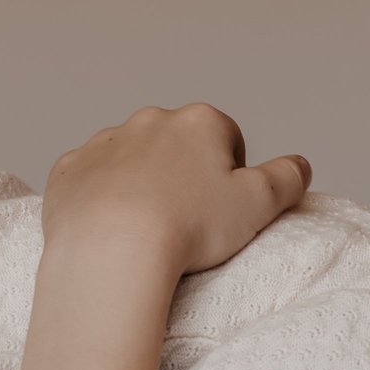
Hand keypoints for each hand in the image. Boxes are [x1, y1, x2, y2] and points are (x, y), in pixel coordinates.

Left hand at [40, 104, 309, 275]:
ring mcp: (105, 143)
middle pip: (177, 144)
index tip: (224, 209)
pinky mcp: (69, 170)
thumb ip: (287, 179)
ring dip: (143, 184)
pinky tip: (112, 228)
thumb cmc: (190, 227)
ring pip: (132, 158)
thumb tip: (300, 165)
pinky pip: (92, 179)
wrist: (112, 249)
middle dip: (184, 174)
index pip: (227, 137)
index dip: (231, 174)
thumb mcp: (260, 205)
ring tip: (149, 228)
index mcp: (199, 122)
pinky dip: (103, 198)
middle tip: (189, 221)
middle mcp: (150, 120)